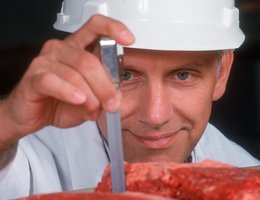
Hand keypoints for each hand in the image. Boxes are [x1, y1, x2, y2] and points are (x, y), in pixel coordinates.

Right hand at [0, 15, 133, 138]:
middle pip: (89, 60)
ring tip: (93, 111)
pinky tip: (78, 101)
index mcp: (77, 48)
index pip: (95, 26)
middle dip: (105, 86)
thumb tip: (117, 95)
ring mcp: (45, 62)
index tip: (128, 40)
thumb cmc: (62, 102)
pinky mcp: (33, 78)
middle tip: (112, 104)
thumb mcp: (90, 96)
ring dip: (90, 97)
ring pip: (75, 74)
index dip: (113, 28)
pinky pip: (53, 82)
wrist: (35, 115)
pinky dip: (69, 93)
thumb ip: (103, 90)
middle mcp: (61, 49)